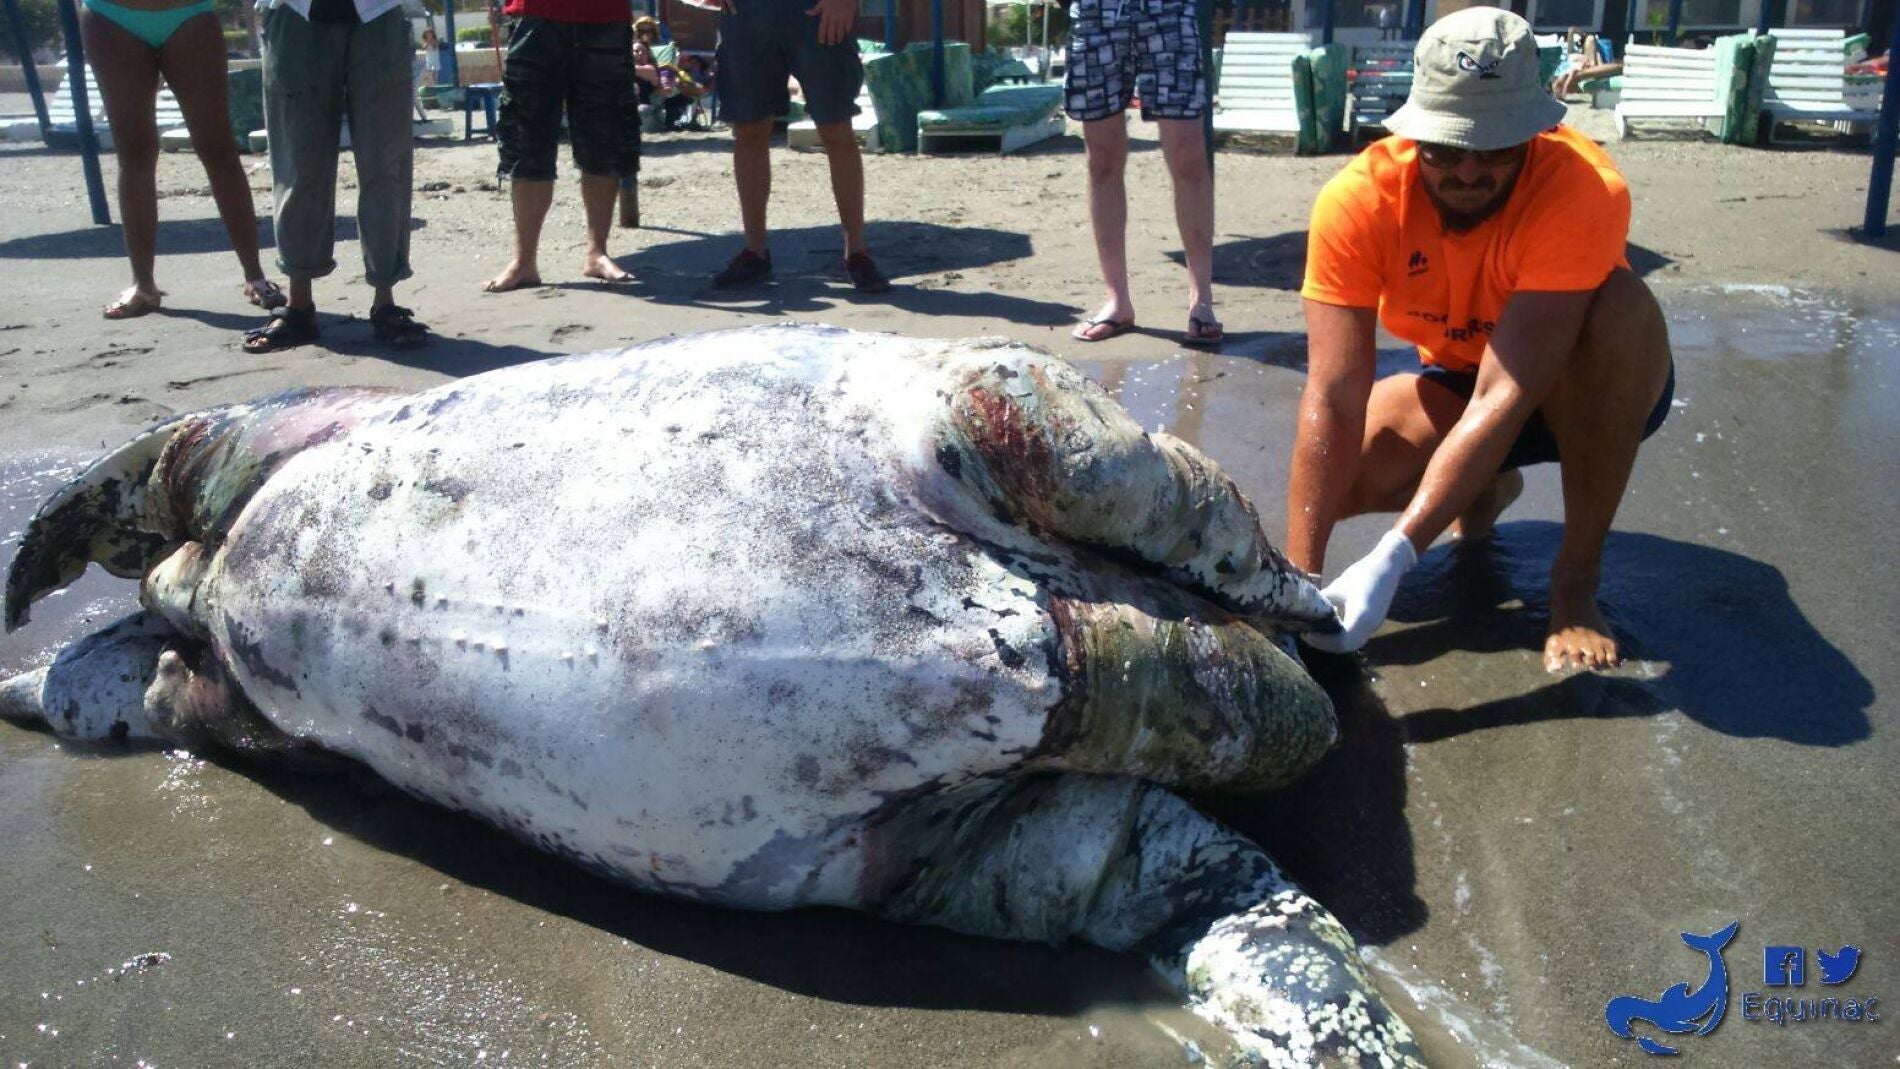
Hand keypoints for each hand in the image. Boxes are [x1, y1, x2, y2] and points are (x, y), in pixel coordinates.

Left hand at [805, 0, 855, 45]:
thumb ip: (816, 9)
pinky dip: (847, 31)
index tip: (821, 42)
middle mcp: (834, 18)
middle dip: (831, 39)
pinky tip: (847, 34)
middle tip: (831, 44)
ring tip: (838, 41)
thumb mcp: (822, 2)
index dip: (822, 36)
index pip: (823, 28)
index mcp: (826, 15)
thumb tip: (807, 13)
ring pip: (840, 31)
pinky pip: (848, 27)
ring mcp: (842, 18)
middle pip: (831, 32)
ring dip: (839, 37)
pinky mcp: (850, 17)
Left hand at [1302, 529, 1416, 652]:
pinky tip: (1328, 629)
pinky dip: (1341, 637)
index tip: (1306, 634)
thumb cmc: (1362, 574)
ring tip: (1315, 634)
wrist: (1387, 567)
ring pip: (1352, 644)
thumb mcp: (1338, 587)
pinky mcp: (1373, 624)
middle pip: (1347, 647)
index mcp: (1361, 616)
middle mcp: (1370, 626)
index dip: (1323, 642)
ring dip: (1333, 643)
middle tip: (1306, 636)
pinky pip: (1356, 637)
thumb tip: (1303, 610)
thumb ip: (1323, 601)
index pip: (1342, 640)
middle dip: (1325, 645)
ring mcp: (1373, 626)